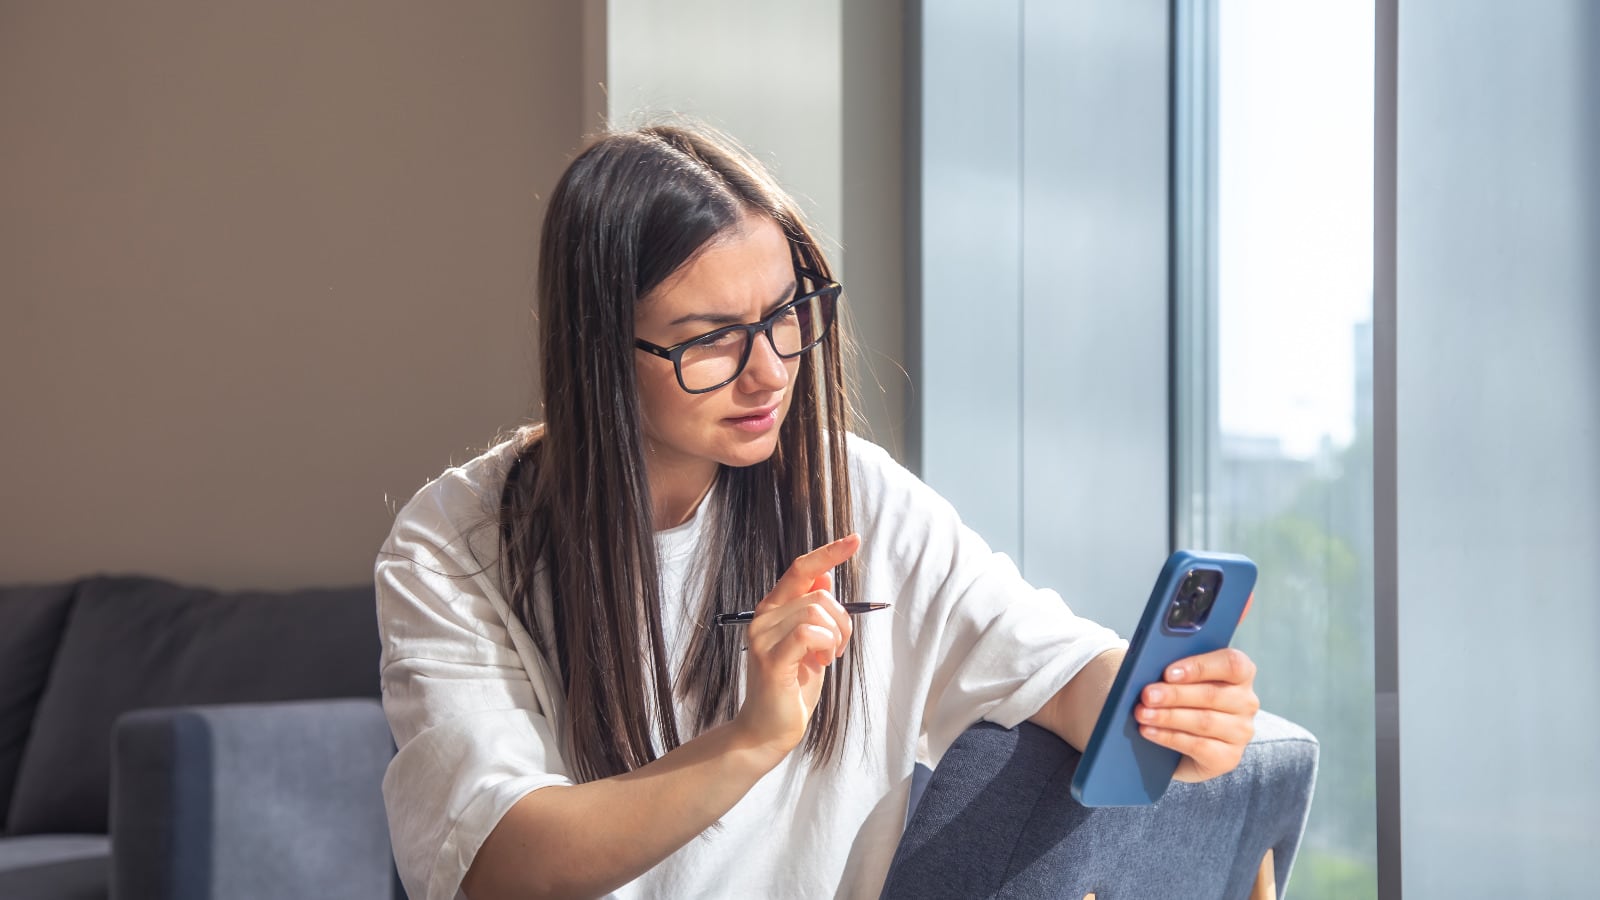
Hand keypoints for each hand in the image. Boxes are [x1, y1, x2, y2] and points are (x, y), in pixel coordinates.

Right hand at [732, 534, 860, 759]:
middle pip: (820, 595)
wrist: (769, 729)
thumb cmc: (791, 686)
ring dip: (835, 637)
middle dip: (843, 622)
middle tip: (838, 649)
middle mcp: (764, 617)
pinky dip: (825, 646)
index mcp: (773, 609)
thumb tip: (824, 576)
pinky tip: (820, 663)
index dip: (828, 552)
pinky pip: (808, 634)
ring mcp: (763, 637)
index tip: (854, 539)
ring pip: (817, 613)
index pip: (801, 569)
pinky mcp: (769, 658)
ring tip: (826, 659)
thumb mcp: (811, 643)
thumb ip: (813, 610)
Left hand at [1134, 646, 1259, 782]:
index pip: (1231, 664)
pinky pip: (1199, 746)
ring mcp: (1240, 732)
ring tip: (1142, 714)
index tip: (1168, 673)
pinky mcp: (1229, 757)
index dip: (1199, 667)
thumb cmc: (1177, 699)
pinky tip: (1149, 732)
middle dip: (1174, 694)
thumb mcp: (1175, 679)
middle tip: (1146, 695)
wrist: (1180, 745)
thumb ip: (1171, 668)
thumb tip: (1148, 665)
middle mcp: (1246, 702)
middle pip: (1212, 694)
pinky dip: (1169, 737)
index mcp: (1239, 674)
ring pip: (1204, 721)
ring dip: (1168, 717)